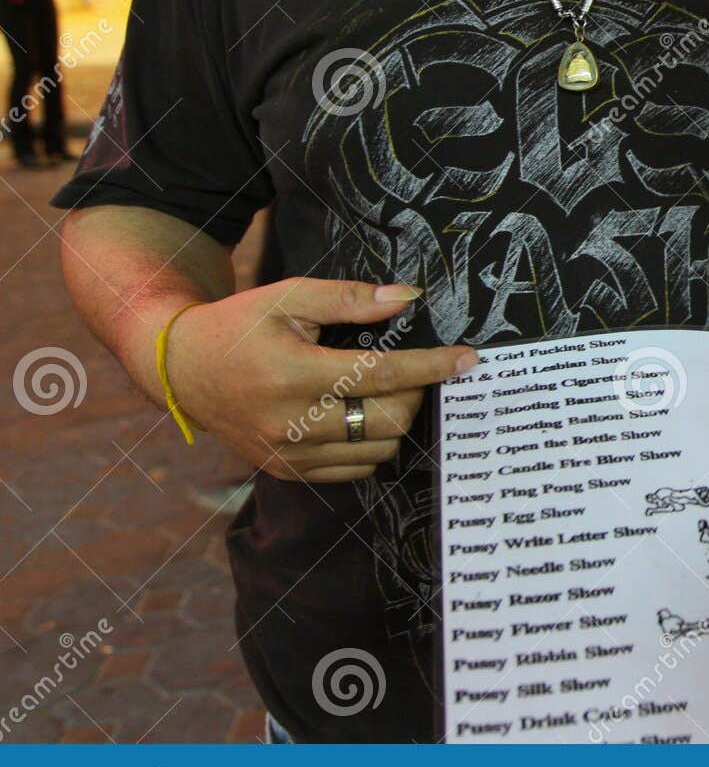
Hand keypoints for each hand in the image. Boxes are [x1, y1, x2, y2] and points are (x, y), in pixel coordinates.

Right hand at [163, 278, 477, 482]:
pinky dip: (372, 444)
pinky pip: (355, 469)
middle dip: (416, 394)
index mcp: (291, 373)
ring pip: (377, 449)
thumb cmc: (240, 326)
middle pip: (387, 421)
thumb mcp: (288, 296)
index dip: (431, 367)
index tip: (467, 359)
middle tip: (414, 371)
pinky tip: (363, 415)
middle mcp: (290, 422)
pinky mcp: (287, 471)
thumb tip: (407, 298)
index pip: (381, 375)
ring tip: (387, 391)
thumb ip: (349, 297)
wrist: (183, 369)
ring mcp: (288, 454)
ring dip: (397, 420)